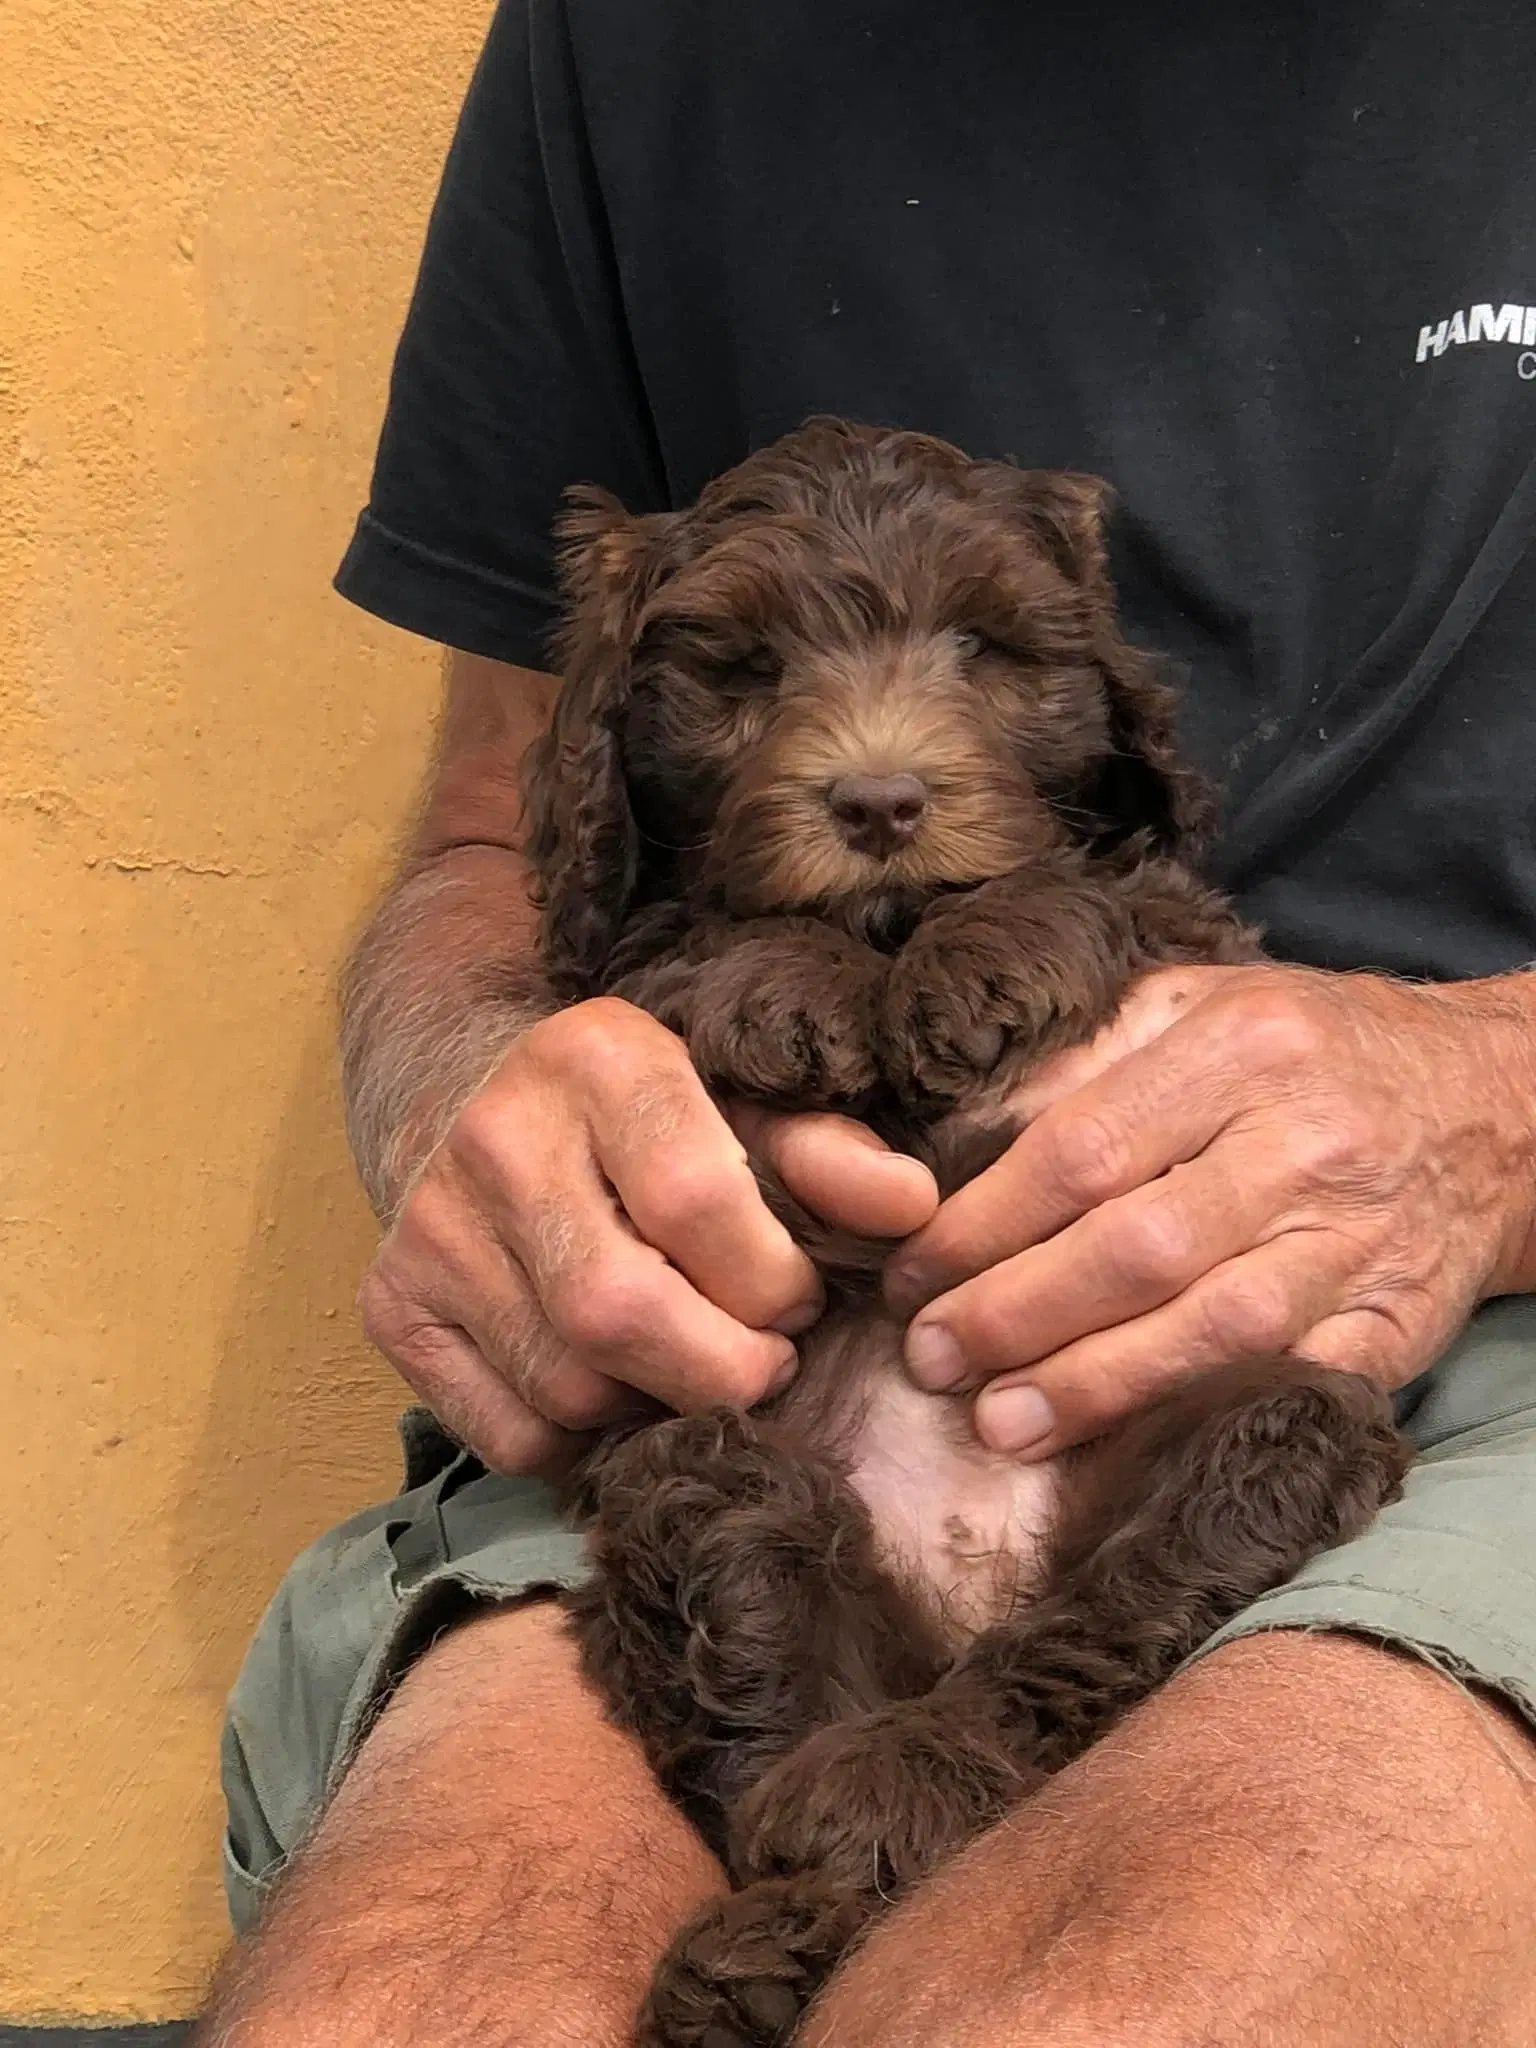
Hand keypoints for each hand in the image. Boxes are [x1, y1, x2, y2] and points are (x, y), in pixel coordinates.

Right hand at [360, 997, 937, 1472]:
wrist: (470, 1093)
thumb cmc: (646, 1116)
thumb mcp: (744, 1106)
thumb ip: (830, 1155)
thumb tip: (915, 1210)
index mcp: (597, 1057)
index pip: (696, 1202)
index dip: (772, 1282)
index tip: (798, 1299)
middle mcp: (495, 1134)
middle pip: (620, 1312)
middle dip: (721, 1370)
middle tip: (760, 1364)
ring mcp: (429, 1227)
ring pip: (568, 1386)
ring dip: (655, 1406)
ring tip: (687, 1362)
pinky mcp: (391, 1307)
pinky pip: (511, 1434)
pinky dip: (582, 1440)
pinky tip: (614, 1384)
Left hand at [886, 964, 1535, 1459]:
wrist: (1491, 1103)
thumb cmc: (1309, 1048)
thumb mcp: (1197, 1004)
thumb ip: (1082, 1056)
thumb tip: (955, 1134)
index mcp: (1242, 1045)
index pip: (1082, 1147)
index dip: (983, 1223)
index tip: (912, 1271)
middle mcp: (1306, 1141)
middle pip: (1137, 1246)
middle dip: (1016, 1313)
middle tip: (932, 1357)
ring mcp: (1357, 1241)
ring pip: (1210, 1330)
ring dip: (1092, 1386)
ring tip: (999, 1422)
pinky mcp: (1393, 1325)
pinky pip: (1284, 1383)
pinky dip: (1196, 1418)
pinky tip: (1120, 1446)